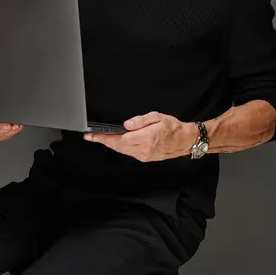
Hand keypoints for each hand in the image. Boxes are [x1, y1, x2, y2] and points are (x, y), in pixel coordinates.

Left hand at [83, 111, 197, 161]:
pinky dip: (120, 147)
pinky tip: (116, 142)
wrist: (184, 140)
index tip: (93, 136)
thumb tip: (126, 125)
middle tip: (91, 136)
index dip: (104, 138)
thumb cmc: (172, 127)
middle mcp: (144, 150)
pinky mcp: (145, 158)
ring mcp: (144, 156)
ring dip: (111, 145)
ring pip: (122, 151)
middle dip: (104, 141)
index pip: (119, 139)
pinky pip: (129, 153)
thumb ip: (140, 121)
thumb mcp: (157, 117)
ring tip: (101, 138)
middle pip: (118, 147)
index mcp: (146, 138)